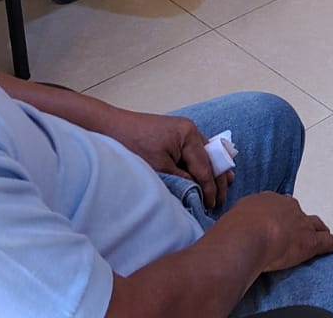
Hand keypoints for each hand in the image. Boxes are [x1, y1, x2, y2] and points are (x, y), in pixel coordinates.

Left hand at [98, 107, 230, 209]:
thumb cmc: (131, 145)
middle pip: (211, 158)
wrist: (110, 127)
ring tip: (222, 188)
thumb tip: (198, 192)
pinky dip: (202, 164)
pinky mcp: (176, 135)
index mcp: (189, 135)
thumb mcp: (158, 168)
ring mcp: (184, 131)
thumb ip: (182, 179)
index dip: (210, 188)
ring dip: (212, 172)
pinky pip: (196, 151)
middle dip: (217, 180)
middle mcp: (191, 130)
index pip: (205, 166)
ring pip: (206, 154)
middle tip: (220, 201)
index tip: (212, 205)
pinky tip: (207, 173)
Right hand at [228, 193, 332, 273]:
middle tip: (298, 228)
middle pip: (298, 213)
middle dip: (299, 220)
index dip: (279, 215)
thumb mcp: (232, 219)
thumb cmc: (235, 228)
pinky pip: (326, 241)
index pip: (277, 206)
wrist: (248, 234)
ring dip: (319, 229)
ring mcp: (300, 224)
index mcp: (268, 200)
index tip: (278, 221)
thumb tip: (234, 230)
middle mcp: (287, 208)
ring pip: (314, 225)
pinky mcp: (310, 241)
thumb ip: (238, 222)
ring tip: (323, 232)